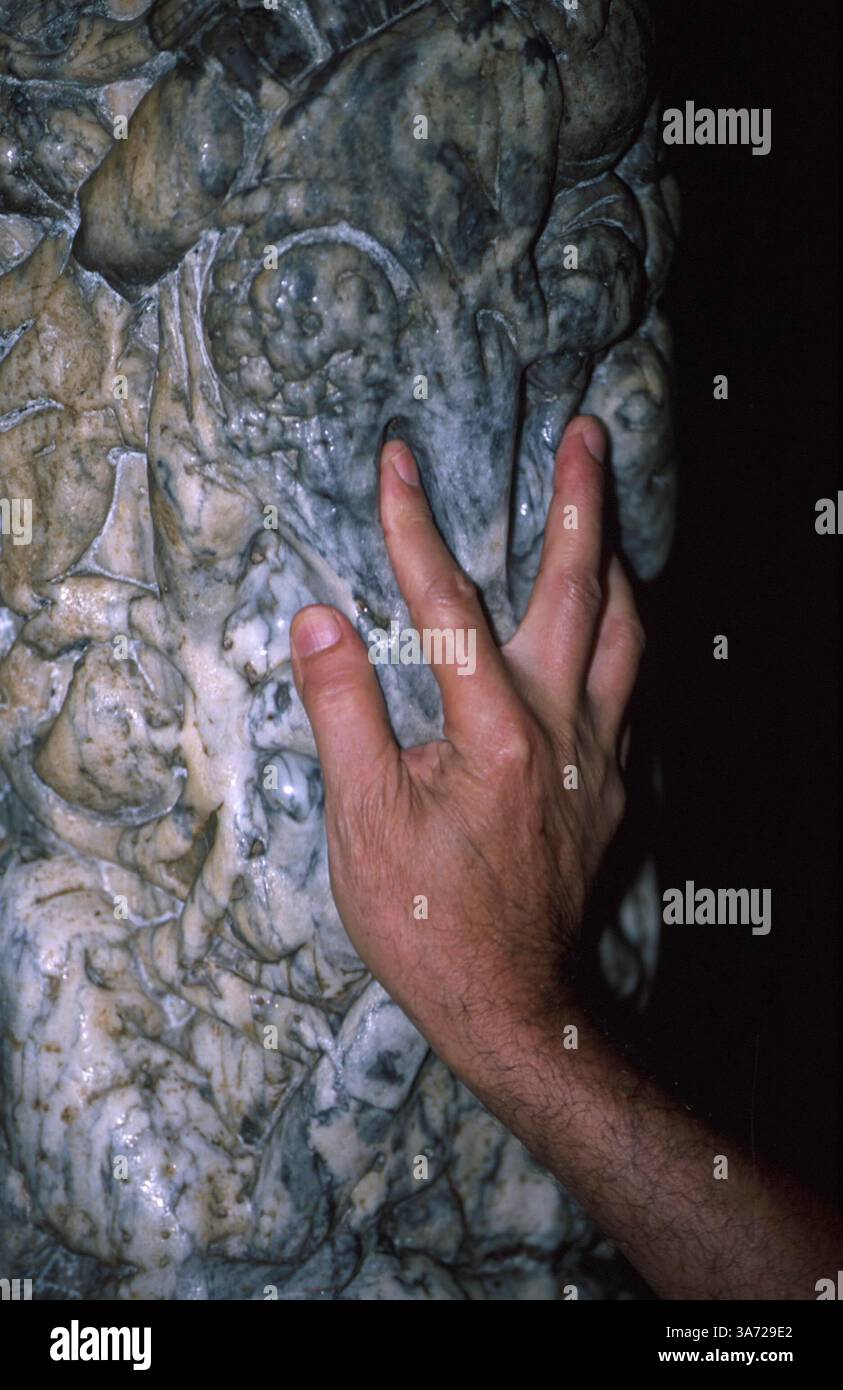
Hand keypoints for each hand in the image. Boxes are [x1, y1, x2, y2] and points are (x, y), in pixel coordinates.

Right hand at [289, 415, 643, 1090]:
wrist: (510, 1004)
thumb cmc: (428, 920)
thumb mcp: (362, 820)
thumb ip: (342, 710)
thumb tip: (317, 619)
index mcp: (495, 733)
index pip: (448, 603)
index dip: (414, 526)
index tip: (396, 461)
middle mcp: (563, 729)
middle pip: (581, 589)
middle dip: (581, 500)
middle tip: (586, 432)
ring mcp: (599, 757)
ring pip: (627, 632)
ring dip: (615, 562)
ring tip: (604, 512)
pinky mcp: (613, 787)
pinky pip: (631, 685)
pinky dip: (622, 633)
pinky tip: (605, 624)